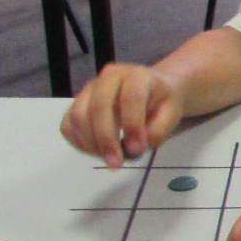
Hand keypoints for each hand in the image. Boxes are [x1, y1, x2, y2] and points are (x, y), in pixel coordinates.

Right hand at [61, 62, 185, 167]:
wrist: (153, 89)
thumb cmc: (162, 102)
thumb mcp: (172, 113)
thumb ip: (158, 130)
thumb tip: (134, 148)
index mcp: (137, 76)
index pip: (131, 97)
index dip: (132, 124)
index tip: (137, 150)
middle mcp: (109, 77)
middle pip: (99, 106)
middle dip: (106, 139)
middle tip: (116, 164)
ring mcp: (89, 89)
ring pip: (78, 115)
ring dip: (91, 143)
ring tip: (109, 159)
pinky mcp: (77, 103)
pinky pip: (68, 124)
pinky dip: (79, 142)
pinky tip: (97, 152)